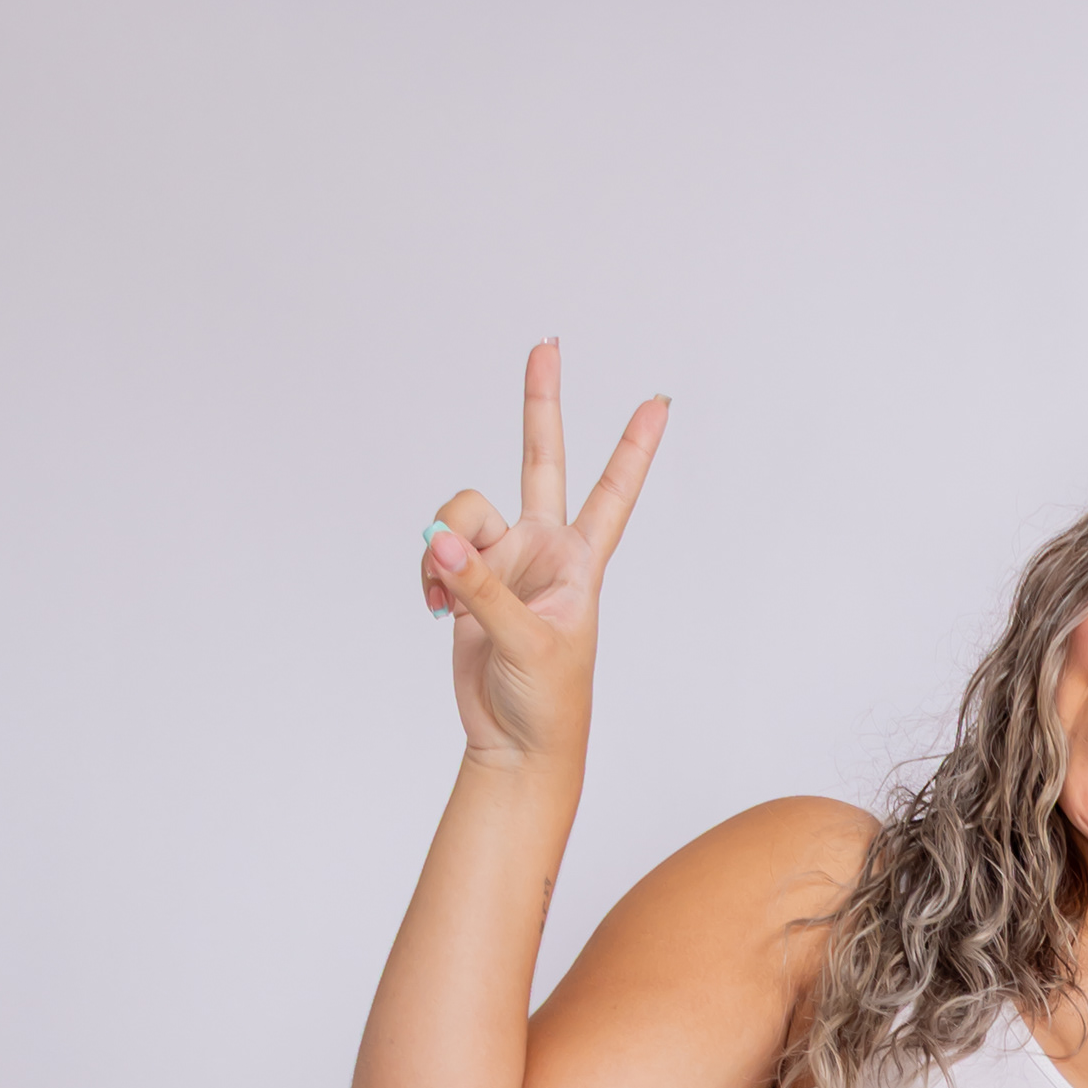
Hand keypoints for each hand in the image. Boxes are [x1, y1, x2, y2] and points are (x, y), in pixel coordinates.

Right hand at [418, 340, 667, 766]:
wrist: (515, 743)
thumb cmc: (548, 703)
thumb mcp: (527, 644)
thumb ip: (482, 589)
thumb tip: (440, 543)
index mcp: (580, 563)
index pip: (612, 495)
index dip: (633, 449)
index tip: (658, 403)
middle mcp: (543, 550)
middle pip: (541, 461)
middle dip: (540, 405)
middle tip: (546, 345)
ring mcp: (503, 561)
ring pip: (460, 514)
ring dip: (444, 547)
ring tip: (449, 597)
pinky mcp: (468, 579)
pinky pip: (435, 548)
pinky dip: (429, 572)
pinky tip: (437, 606)